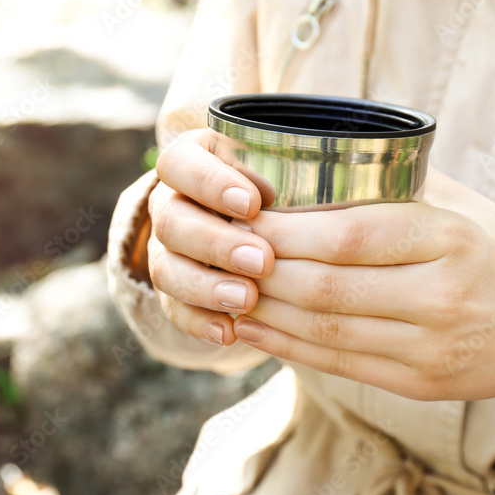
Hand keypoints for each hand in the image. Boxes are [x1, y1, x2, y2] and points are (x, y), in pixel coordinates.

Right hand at [147, 129, 275, 346]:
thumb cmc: (278, 183)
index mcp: (192, 162)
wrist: (253, 219)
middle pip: (171, 222)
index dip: (208, 183)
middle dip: (216, 244)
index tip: (252, 204)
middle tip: (262, 261)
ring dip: (206, 287)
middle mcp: (171, 203)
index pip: (179, 164)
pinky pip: (175, 309)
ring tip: (246, 300)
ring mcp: (167, 248)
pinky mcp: (173, 289)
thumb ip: (291, 171)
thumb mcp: (283, 165)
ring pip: (166, 268)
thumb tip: (327, 198)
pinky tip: (228, 332)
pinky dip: (201, 322)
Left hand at [230, 169, 494, 420]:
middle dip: (262, 271)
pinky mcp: (422, 385)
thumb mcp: (468, 205)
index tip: (244, 216)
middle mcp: (443, 297)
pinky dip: (288, 347)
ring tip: (225, 290)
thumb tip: (319, 159)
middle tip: (220, 252)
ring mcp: (432, 348)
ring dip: (265, 312)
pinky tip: (255, 329)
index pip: (351, 235)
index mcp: (454, 239)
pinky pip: (339, 366)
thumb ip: (401, 184)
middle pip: (327, 287)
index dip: (286, 230)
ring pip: (325, 332)